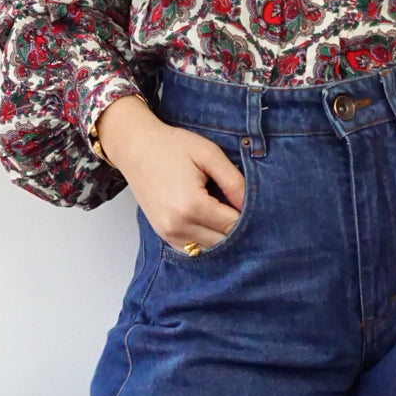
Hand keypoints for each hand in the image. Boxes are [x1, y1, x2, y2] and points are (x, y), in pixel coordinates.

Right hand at [95, 95, 245, 249]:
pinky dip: (207, 239)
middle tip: (248, 208)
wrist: (135, 147)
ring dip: (223, 236)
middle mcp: (177, 226)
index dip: (250, 217)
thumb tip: (251, 204)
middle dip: (239, 228)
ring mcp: (168, 234)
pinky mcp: (163, 235)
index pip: (233, 225)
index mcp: (191, 205)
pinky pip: (194, 248)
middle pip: (223, 242)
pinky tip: (213, 220)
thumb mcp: (208, 153)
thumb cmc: (172, 146)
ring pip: (210, 249)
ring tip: (229, 212)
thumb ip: (233, 180)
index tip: (259, 205)